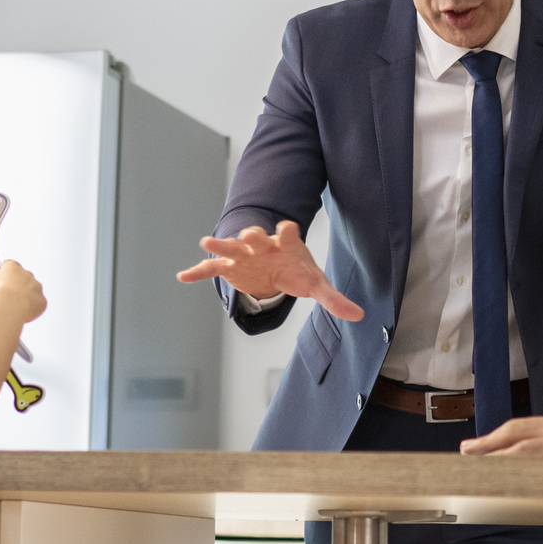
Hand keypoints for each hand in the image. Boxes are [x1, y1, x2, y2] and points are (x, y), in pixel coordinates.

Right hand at [0, 260, 46, 327]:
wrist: (9, 306)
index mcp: (13, 267)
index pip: (9, 266)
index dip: (4, 274)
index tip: (0, 280)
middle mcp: (28, 274)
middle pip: (23, 278)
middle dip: (17, 285)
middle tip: (8, 294)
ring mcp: (36, 287)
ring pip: (32, 290)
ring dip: (26, 296)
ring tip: (15, 305)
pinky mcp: (42, 300)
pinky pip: (37, 304)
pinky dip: (32, 308)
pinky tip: (22, 312)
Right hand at [176, 220, 363, 321]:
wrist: (276, 268)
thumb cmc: (296, 271)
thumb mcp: (315, 284)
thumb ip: (334, 299)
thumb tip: (360, 316)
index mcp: (285, 244)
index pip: (287, 232)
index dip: (287, 230)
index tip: (288, 228)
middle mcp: (262, 245)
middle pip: (256, 236)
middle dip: (252, 234)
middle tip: (249, 234)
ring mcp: (243, 254)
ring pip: (230, 247)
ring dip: (219, 244)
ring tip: (205, 242)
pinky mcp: (229, 267)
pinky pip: (210, 268)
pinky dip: (197, 272)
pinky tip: (182, 276)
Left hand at [460, 412, 542, 486]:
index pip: (528, 428)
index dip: (504, 436)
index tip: (486, 445)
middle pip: (516, 429)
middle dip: (489, 441)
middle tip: (467, 451)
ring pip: (518, 442)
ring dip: (492, 452)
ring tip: (473, 462)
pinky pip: (530, 455)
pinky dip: (509, 462)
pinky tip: (496, 471)